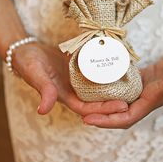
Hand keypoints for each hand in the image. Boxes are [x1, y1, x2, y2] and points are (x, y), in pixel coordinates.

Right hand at [12, 42, 128, 115]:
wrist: (27, 50)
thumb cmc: (28, 63)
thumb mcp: (35, 74)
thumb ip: (42, 89)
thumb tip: (43, 110)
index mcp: (64, 97)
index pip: (88, 109)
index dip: (105, 110)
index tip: (123, 105)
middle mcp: (73, 91)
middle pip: (97, 101)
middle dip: (115, 101)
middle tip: (135, 96)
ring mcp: (77, 80)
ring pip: (98, 88)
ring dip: (113, 88)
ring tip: (133, 83)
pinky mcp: (79, 68)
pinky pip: (95, 73)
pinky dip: (106, 73)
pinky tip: (119, 67)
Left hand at [83, 41, 162, 128]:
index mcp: (154, 99)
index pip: (127, 117)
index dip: (107, 121)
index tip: (87, 119)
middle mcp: (146, 97)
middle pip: (118, 112)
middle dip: (98, 114)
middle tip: (77, 109)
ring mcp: (144, 88)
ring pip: (119, 100)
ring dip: (102, 102)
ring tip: (81, 95)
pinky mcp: (143, 78)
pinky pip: (123, 86)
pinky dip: (111, 86)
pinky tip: (98, 79)